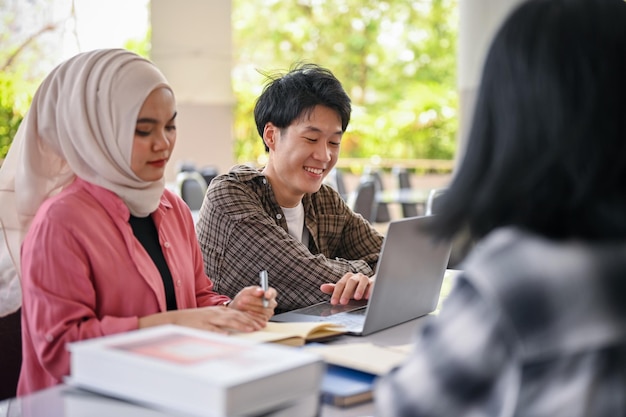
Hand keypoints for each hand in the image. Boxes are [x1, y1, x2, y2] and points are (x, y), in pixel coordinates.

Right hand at [138, 305, 266, 333]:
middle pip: (237, 316)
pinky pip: (212, 330)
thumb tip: (235, 330)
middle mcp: (216, 314)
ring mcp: (208, 320)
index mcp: (219, 311)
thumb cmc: (193, 321)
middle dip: (251, 321)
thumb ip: (223, 322)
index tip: (261, 322)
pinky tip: (228, 335)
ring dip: (241, 324)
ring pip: (228, 321)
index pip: (239, 314)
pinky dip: (220, 332)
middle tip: (261, 326)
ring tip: (251, 329)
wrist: (175, 319)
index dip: (251, 318)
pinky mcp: (201, 327)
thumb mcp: (210, 318)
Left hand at [229, 285, 276, 320]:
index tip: (265, 295)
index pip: (273, 293)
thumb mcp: (246, 292)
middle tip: (243, 299)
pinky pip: (259, 319)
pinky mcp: (264, 321)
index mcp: (268, 294)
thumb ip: (253, 290)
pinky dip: (251, 315)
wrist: (237, 310)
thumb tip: (261, 291)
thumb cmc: (243, 299)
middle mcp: (271, 304)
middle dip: (254, 301)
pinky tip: (245, 312)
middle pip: (267, 303)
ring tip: (240, 305)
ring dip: (250, 308)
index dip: (270, 294)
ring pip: (262, 311)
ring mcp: (268, 313)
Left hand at [320, 272, 373, 304]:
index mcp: (347, 277)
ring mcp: (366, 279)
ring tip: (357, 298)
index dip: (336, 293)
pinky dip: (371, 290)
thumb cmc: (354, 288)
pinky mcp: (374, 283)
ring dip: (359, 289)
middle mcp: (356, 277)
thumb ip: (333, 289)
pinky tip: (368, 297)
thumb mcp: (343, 289)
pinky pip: (373, 285)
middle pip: (351, 282)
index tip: (334, 302)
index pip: (340, 284)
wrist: (369, 285)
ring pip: (363, 281)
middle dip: (346, 292)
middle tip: (343, 302)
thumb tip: (322, 287)